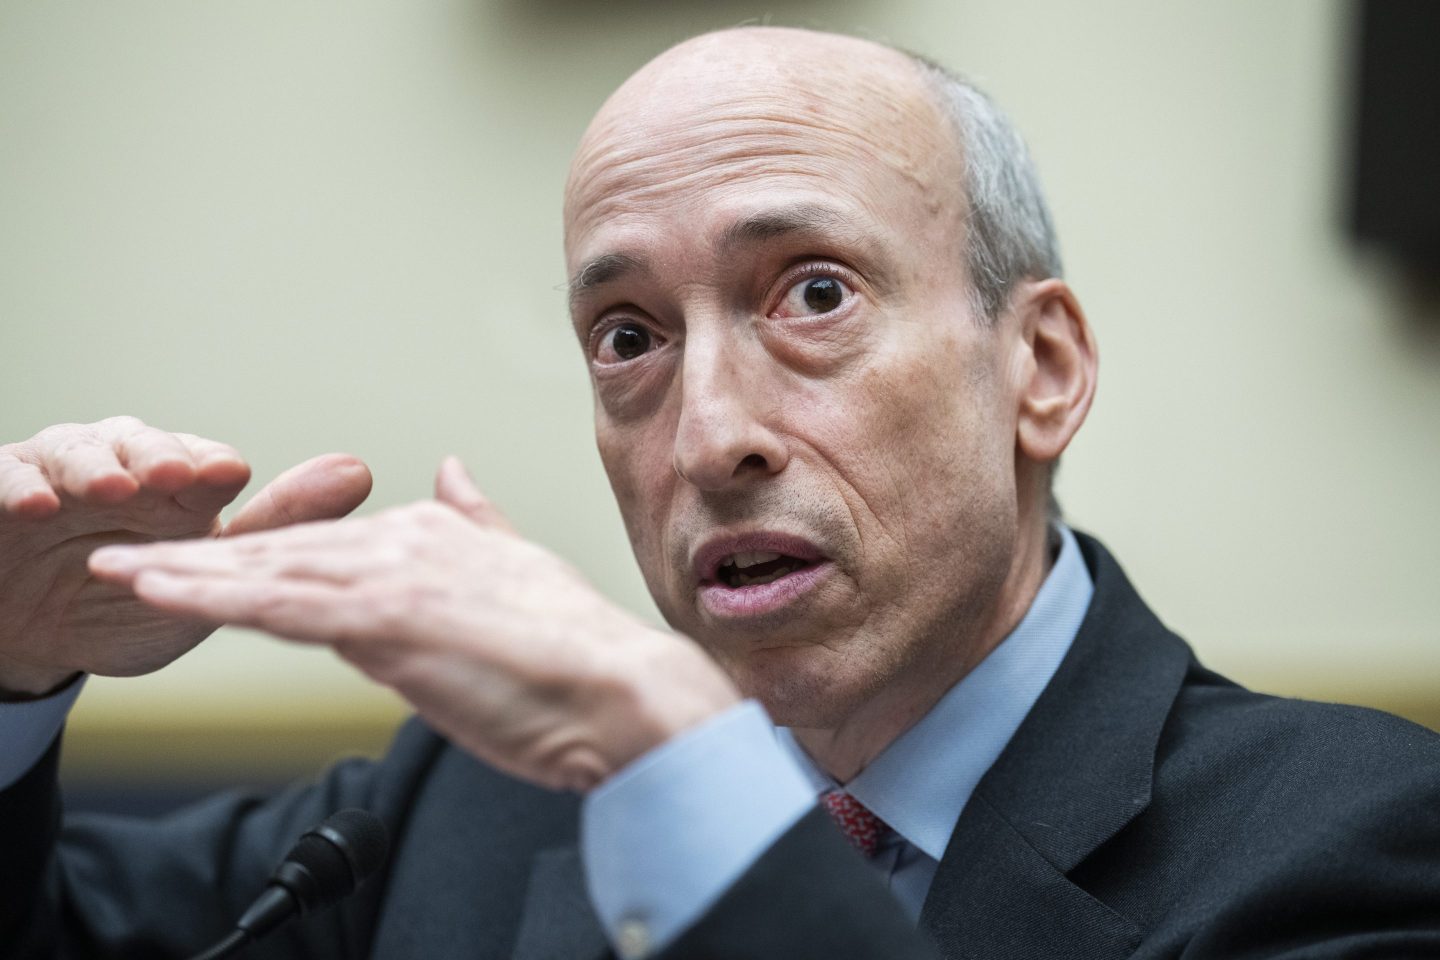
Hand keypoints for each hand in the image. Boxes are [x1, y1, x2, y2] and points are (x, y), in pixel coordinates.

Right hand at [0, 416, 372, 696]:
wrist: (34, 644)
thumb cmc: (130, 603)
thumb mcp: (204, 576)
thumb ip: (276, 526)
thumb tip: (358, 470)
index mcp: (176, 485)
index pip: (199, 462)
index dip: (209, 466)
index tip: (226, 477)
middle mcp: (117, 466)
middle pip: (137, 442)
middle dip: (156, 455)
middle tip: (172, 476)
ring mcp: (53, 476)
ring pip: (72, 448)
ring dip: (91, 463)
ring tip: (108, 487)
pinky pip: (1, 475)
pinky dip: (15, 483)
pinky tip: (36, 504)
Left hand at [89, 458, 739, 791]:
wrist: (625, 691)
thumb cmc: (580, 656)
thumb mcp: (521, 569)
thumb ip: (479, 519)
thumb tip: (453, 469)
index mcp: (440, 532)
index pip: (327, 545)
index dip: (258, 554)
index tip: (205, 558)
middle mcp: (412, 540)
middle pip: (285, 550)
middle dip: (200, 554)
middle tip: (126, 551)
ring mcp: (397, 577)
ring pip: (269, 572)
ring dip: (186, 572)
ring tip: (121, 570)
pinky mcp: (387, 621)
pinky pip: (280, 608)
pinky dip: (213, 600)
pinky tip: (164, 595)